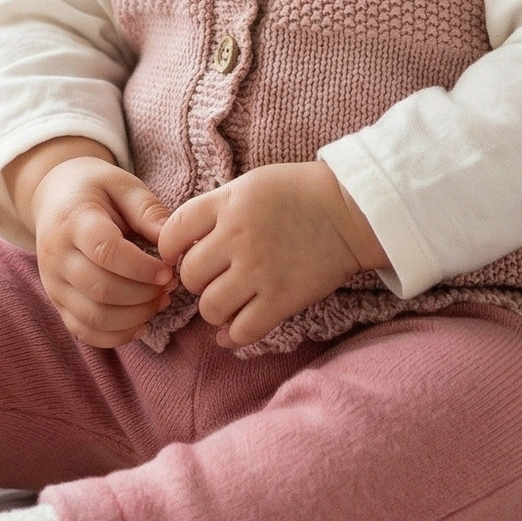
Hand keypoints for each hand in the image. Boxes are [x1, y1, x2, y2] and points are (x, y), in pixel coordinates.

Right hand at [22, 152, 175, 349]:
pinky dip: (115, 336)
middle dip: (143, 296)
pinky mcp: (57, 302)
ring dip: (134, 317)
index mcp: (73, 220)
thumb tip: (173, 244)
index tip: (169, 270)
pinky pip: (83, 331)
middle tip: (170, 286)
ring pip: (93, 317)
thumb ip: (148, 211)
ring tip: (160, 302)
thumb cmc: (94, 189)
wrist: (53, 197)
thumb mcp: (123, 185)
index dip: (142, 268)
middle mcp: (56, 256)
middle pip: (101, 290)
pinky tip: (140, 323)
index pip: (105, 252)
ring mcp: (53, 283)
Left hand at [155, 160, 388, 347]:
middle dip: (197, 281)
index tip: (178, 255)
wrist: (352, 211)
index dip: (168, 249)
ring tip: (228, 301)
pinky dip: (232, 336)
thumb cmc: (301, 193)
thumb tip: (185, 240)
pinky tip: (232, 332)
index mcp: (228, 204)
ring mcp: (260, 271)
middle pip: (190, 275)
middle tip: (213, 278)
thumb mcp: (251, 184)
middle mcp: (238, 238)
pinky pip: (242, 331)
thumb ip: (217, 208)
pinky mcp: (282, 300)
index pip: (173, 232)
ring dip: (214, 309)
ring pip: (210, 308)